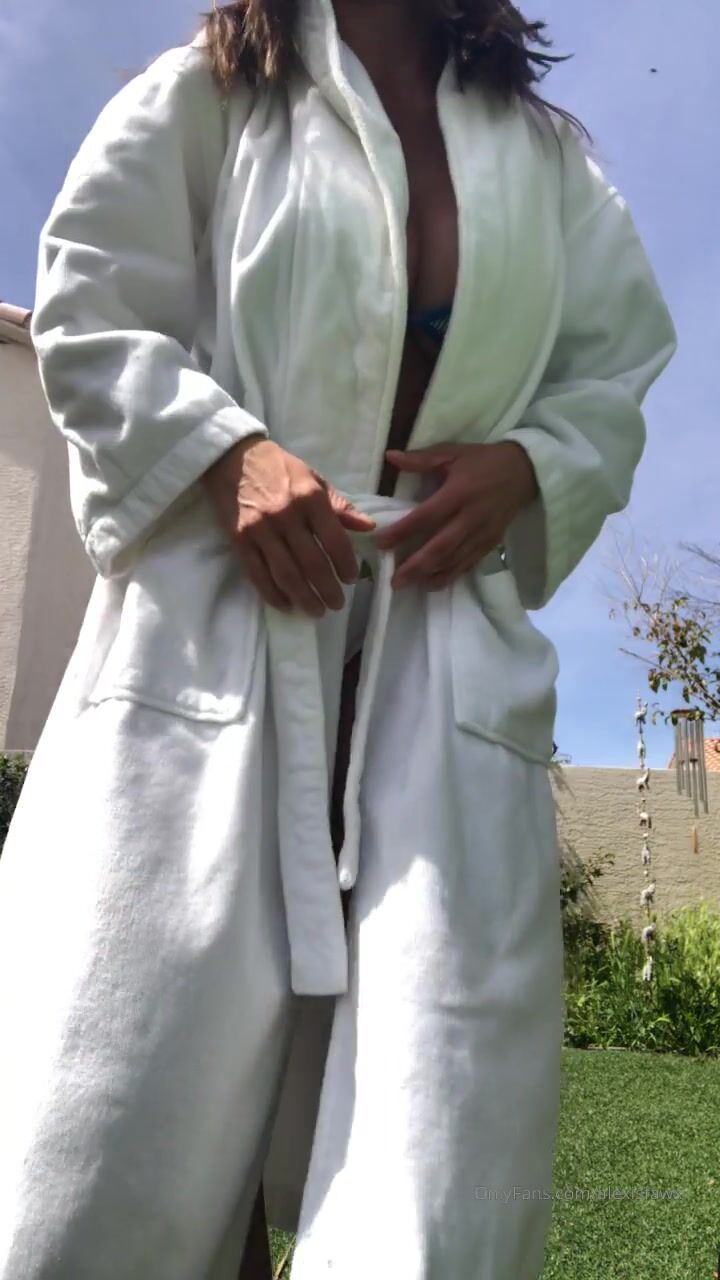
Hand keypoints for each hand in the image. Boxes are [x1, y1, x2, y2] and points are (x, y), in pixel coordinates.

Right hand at [201, 435, 375, 616]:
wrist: (232, 457)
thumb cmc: (278, 467)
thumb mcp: (314, 478)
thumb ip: (340, 505)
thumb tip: (368, 526)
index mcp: (310, 498)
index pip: (335, 540)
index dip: (345, 564)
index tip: (351, 579)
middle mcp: (286, 516)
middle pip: (312, 564)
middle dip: (327, 589)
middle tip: (337, 604)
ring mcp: (261, 530)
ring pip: (287, 575)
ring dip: (304, 598)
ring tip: (316, 610)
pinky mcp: (239, 540)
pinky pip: (258, 575)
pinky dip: (273, 594)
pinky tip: (286, 605)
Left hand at [375, 441, 537, 589]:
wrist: (526, 472)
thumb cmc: (484, 461)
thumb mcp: (453, 453)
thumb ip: (421, 458)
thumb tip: (390, 457)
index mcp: (459, 492)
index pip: (426, 516)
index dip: (403, 531)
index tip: (381, 543)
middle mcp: (471, 516)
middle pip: (441, 547)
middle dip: (416, 566)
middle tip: (395, 580)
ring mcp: (483, 533)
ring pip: (455, 560)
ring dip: (431, 575)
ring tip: (409, 585)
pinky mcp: (492, 543)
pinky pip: (469, 564)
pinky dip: (450, 575)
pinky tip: (433, 583)